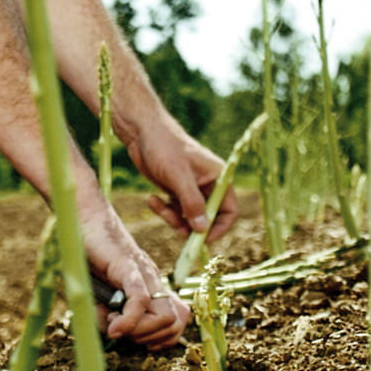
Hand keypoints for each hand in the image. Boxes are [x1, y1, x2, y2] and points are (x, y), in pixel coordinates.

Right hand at [79, 198, 189, 349]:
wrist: (85, 218)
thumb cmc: (91, 255)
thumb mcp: (100, 293)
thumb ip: (109, 314)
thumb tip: (115, 334)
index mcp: (152, 285)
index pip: (179, 320)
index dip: (160, 338)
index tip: (133, 337)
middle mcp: (154, 280)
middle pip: (175, 323)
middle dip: (149, 339)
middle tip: (122, 331)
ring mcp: (144, 273)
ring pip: (165, 317)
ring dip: (140, 332)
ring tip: (114, 324)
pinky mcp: (128, 267)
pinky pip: (140, 300)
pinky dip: (128, 321)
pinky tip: (113, 327)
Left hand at [127, 111, 237, 242]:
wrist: (141, 132)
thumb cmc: (164, 147)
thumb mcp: (178, 176)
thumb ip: (192, 203)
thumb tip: (202, 230)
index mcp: (218, 177)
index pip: (229, 210)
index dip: (218, 227)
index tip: (201, 238)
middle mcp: (207, 185)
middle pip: (207, 218)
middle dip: (190, 225)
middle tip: (174, 226)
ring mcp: (190, 188)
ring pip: (188, 217)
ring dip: (173, 218)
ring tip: (158, 205)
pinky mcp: (175, 190)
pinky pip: (174, 210)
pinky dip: (163, 209)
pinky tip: (151, 199)